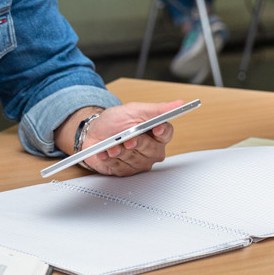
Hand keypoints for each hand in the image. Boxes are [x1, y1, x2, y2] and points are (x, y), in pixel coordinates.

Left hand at [58, 100, 183, 176]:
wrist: (93, 133)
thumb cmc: (114, 121)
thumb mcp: (134, 110)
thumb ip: (157, 109)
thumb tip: (179, 103)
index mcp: (156, 133)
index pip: (166, 133)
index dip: (162, 132)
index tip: (155, 128)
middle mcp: (151, 150)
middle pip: (152, 150)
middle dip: (137, 143)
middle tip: (127, 138)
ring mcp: (139, 162)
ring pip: (135, 160)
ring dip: (120, 151)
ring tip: (111, 145)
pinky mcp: (126, 171)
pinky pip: (121, 168)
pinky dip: (110, 158)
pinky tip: (104, 152)